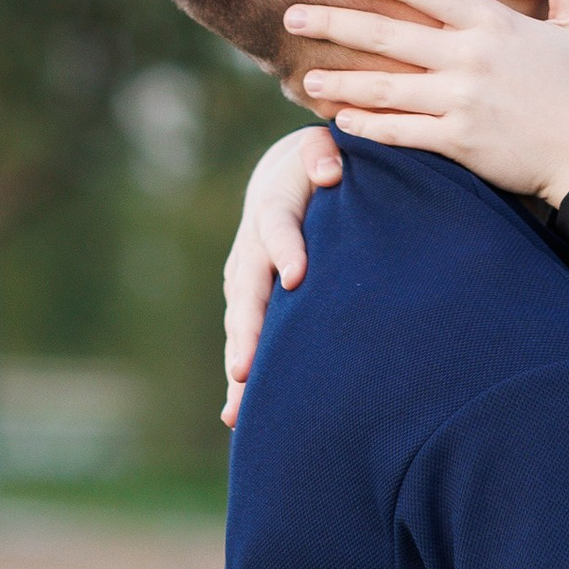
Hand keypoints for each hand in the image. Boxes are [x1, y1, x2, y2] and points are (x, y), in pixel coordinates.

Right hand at [221, 124, 341, 424]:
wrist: (279, 181)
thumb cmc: (314, 168)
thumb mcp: (319, 151)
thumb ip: (324, 156)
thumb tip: (331, 173)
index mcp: (273, 210)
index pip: (276, 228)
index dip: (286, 249)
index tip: (296, 277)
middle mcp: (249, 250)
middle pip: (246, 295)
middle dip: (246, 335)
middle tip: (245, 372)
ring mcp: (243, 281)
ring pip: (238, 328)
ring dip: (238, 368)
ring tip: (238, 410)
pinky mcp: (246, 304)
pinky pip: (241, 341)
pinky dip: (240, 377)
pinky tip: (237, 417)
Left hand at [288, 0, 568, 209]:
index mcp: (494, 24)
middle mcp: (470, 59)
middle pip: (388, 35)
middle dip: (334, 23)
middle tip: (290, 15)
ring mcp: (462, 103)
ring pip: (385, 88)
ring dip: (340, 82)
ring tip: (303, 79)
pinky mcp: (460, 143)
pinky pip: (402, 133)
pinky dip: (369, 127)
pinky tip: (341, 121)